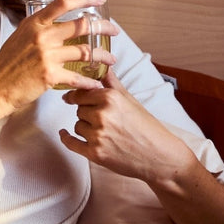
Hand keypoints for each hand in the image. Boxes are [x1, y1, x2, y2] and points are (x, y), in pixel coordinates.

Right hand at [0, 0, 118, 115]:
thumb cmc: (6, 65)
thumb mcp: (20, 37)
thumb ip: (39, 29)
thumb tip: (57, 24)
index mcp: (35, 23)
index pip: (64, 2)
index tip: (100, 0)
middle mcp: (42, 36)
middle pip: (82, 25)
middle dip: (103, 27)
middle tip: (114, 31)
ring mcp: (47, 55)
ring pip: (85, 51)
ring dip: (102, 56)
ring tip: (111, 60)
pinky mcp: (50, 75)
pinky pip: (78, 77)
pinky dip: (90, 81)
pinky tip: (97, 83)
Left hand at [59, 72, 198, 184]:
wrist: (159, 156)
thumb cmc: (148, 128)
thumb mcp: (131, 100)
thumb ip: (112, 83)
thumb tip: (102, 66)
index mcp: (111, 98)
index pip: (81, 93)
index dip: (77, 96)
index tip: (71, 97)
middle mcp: (102, 115)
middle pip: (79, 110)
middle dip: (87, 113)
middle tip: (105, 120)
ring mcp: (97, 135)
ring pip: (77, 125)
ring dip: (85, 128)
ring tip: (105, 132)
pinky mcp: (95, 153)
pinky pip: (71, 143)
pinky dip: (67, 138)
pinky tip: (64, 134)